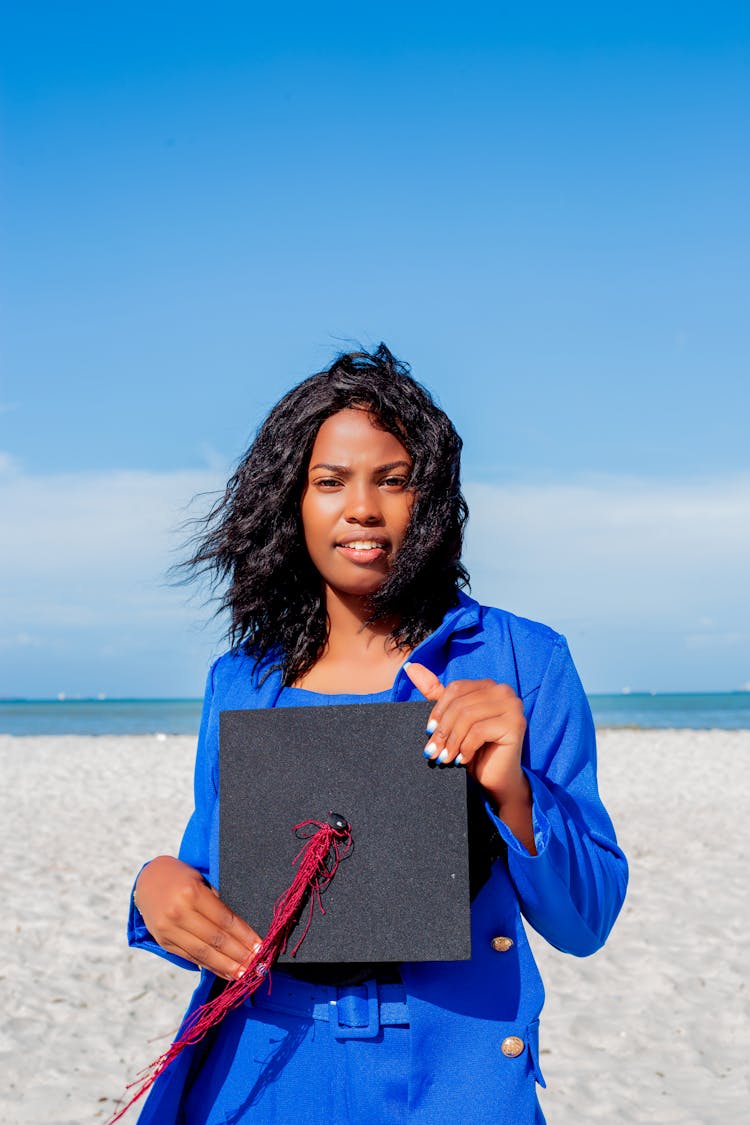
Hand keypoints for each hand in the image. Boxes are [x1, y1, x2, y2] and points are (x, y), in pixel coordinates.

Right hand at [134, 855, 262, 979]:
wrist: (147, 880)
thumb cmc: (181, 876)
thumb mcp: (201, 880)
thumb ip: (216, 901)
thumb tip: (241, 929)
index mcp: (192, 893)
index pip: (224, 919)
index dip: (244, 935)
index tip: (260, 946)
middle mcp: (178, 913)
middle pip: (215, 939)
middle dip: (238, 954)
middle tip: (257, 965)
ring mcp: (168, 930)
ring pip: (202, 953)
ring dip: (225, 966)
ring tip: (243, 974)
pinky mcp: (163, 942)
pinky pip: (190, 957)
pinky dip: (209, 966)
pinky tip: (224, 971)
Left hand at [404, 662, 535, 853]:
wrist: (496, 779)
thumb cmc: (474, 749)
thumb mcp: (451, 719)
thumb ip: (434, 692)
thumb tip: (410, 666)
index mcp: (489, 685)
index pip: (456, 688)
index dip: (438, 710)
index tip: (428, 731)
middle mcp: (503, 691)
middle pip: (461, 704)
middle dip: (443, 730)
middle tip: (432, 751)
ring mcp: (513, 706)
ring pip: (468, 717)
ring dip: (451, 741)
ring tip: (444, 758)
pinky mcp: (516, 724)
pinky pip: (479, 732)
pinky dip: (465, 748)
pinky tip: (462, 760)